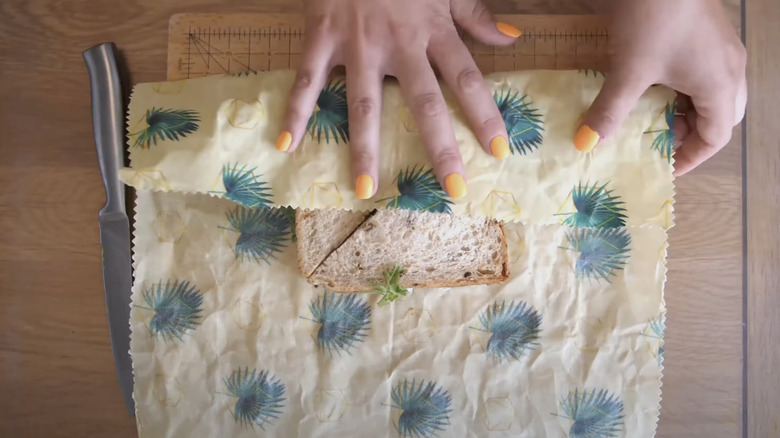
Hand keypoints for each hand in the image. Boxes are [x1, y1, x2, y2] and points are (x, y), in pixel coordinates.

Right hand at [275, 0, 521, 198]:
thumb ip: (475, 14)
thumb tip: (512, 39)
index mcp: (433, 30)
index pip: (466, 79)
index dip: (484, 114)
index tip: (498, 150)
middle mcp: (399, 43)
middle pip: (424, 102)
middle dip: (440, 148)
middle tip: (452, 190)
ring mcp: (357, 44)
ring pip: (364, 104)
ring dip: (364, 149)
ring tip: (365, 190)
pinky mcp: (321, 38)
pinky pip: (307, 80)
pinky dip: (295, 111)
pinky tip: (287, 145)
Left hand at [575, 0, 746, 175]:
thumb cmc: (654, 19)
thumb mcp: (628, 70)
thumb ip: (609, 111)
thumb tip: (586, 144)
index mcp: (721, 85)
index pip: (717, 137)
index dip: (690, 157)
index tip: (663, 165)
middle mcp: (730, 69)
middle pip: (719, 117)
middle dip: (688, 134)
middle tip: (655, 140)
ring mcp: (722, 49)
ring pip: (711, 94)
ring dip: (683, 110)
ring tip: (648, 116)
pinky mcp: (708, 33)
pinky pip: (703, 73)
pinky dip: (681, 88)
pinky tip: (651, 85)